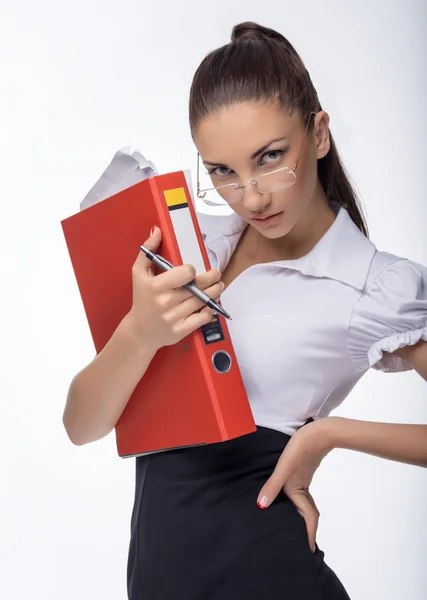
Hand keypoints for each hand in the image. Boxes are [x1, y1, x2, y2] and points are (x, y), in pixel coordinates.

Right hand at [127, 226, 223, 349]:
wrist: (139, 331)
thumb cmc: (142, 299)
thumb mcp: (138, 273)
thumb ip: (148, 250)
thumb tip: (157, 230)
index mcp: (157, 286)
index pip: (186, 273)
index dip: (192, 270)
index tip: (192, 271)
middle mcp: (166, 302)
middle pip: (199, 287)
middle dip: (213, 279)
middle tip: (216, 275)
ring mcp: (174, 317)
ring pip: (203, 301)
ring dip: (215, 292)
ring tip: (217, 287)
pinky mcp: (181, 330)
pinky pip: (202, 318)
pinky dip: (209, 310)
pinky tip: (209, 304)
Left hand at [257, 418, 335, 552]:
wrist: (320, 431)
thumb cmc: (301, 449)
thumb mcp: (283, 466)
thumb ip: (272, 485)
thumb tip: (261, 506)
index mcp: (299, 491)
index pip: (308, 519)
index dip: (308, 535)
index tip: (309, 551)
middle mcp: (303, 488)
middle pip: (307, 514)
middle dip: (305, 529)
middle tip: (300, 542)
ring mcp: (304, 479)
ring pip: (305, 502)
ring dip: (301, 515)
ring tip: (293, 524)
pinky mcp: (304, 470)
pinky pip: (302, 492)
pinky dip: (297, 500)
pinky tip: (287, 496)